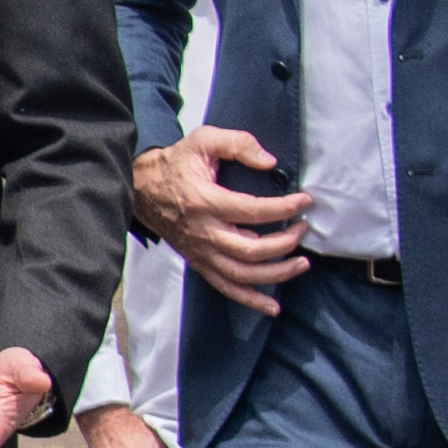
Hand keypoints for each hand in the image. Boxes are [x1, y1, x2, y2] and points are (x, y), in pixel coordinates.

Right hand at [129, 128, 314, 316]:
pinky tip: (272, 306)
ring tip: (300, 263)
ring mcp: (202, 252)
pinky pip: (226, 287)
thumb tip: (270, 162)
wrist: (142, 188)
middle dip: (285, 242)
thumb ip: (239, 144)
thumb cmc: (175, 164)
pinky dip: (250, 300)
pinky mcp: (200, 262)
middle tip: (303, 228)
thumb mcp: (204, 140)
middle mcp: (205, 233)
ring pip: (243, 274)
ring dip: (276, 274)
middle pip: (252, 250)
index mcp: (206, 202)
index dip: (285, 208)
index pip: (254, 211)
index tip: (305, 202)